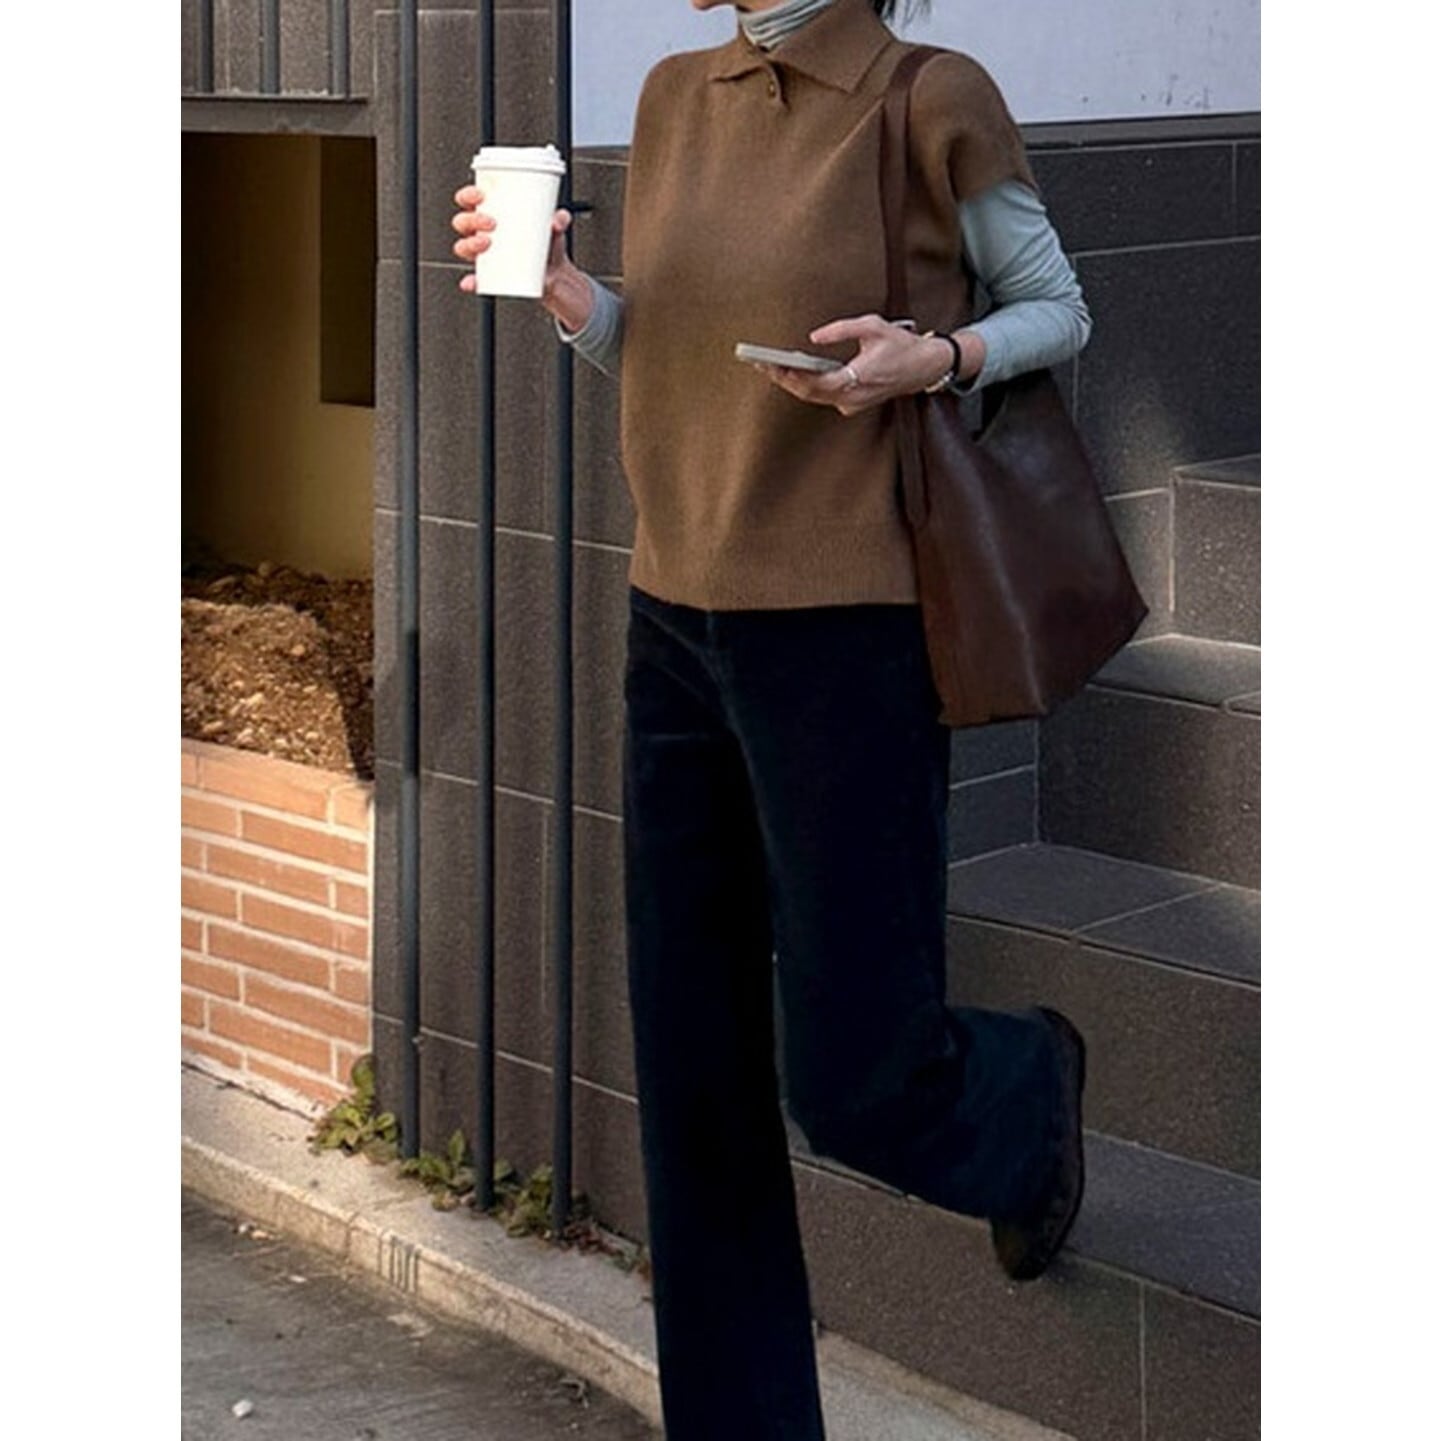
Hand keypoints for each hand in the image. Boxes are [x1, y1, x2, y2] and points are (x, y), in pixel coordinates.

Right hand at [450, 185, 594, 330]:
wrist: (555, 273)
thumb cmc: (547, 242)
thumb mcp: (556, 227)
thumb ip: (561, 219)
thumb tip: (557, 221)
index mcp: (490, 213)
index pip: (469, 199)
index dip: (468, 195)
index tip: (481, 195)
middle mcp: (481, 232)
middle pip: (462, 222)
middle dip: (471, 220)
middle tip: (492, 223)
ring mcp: (483, 254)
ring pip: (463, 247)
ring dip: (468, 244)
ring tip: (487, 244)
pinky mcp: (489, 276)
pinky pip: (474, 279)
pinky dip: (471, 281)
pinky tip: (472, 282)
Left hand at [753, 313, 960, 416]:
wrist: (924, 367)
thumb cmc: (900, 344)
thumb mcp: (872, 326)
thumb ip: (841, 330)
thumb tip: (813, 338)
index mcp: (858, 378)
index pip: (816, 382)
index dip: (791, 376)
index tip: (770, 365)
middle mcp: (853, 397)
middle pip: (810, 394)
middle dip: (785, 380)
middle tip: (762, 365)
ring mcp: (853, 405)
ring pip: (815, 398)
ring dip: (793, 384)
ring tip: (770, 368)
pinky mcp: (852, 404)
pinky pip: (824, 397)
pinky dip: (808, 386)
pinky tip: (792, 373)